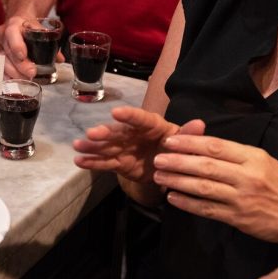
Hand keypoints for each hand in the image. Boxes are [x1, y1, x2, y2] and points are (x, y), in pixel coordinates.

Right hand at [0, 15, 61, 78]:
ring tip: (26, 79)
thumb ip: (49, 43)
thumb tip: (60, 59)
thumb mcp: (38, 28)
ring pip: (1, 62)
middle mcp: (2, 35)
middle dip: (19, 66)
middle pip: (7, 52)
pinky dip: (7, 76)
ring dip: (14, 73)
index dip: (16, 46)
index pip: (11, 34)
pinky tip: (16, 81)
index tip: (23, 57)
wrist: (16, 22)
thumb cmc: (28, 26)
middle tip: (32, 74)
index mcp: (13, 25)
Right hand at [73, 107, 201, 182]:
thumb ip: (189, 134)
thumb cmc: (178, 147)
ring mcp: (124, 148)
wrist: (169, 166)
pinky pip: (104, 162)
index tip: (116, 112)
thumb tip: (199, 123)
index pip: (141, 118)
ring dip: (92, 146)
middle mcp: (134, 133)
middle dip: (105, 132)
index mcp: (152, 125)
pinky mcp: (118, 162)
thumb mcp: (186, 142)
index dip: (129, 116)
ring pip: (106, 146)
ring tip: (78, 146)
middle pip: (118, 131)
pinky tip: (79, 162)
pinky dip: (92, 162)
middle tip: (92, 133)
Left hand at [154, 133, 277, 248]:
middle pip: (205, 166)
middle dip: (178, 162)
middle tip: (158, 159)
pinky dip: (188, 204)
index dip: (189, 143)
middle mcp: (247, 176)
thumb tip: (203, 144)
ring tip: (159, 177)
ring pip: (203, 188)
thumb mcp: (264, 161)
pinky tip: (173, 198)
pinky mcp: (238, 218)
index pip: (215, 146)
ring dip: (178, 182)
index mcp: (253, 157)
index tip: (170, 141)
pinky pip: (208, 210)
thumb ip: (236, 155)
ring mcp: (242, 199)